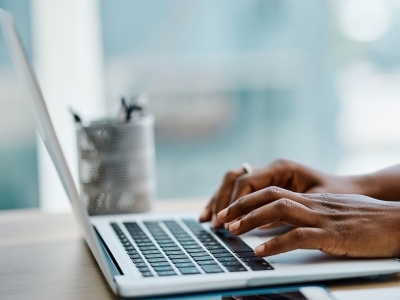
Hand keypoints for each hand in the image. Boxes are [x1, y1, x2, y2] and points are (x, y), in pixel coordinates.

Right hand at [200, 159, 361, 227]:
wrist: (347, 190)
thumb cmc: (333, 194)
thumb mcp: (312, 203)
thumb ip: (283, 210)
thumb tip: (256, 221)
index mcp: (281, 167)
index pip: (247, 181)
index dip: (234, 201)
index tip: (227, 220)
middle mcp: (270, 168)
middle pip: (234, 178)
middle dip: (221, 199)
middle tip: (214, 221)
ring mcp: (266, 175)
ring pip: (232, 182)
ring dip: (218, 199)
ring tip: (206, 219)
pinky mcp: (264, 185)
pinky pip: (239, 190)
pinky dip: (226, 201)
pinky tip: (216, 214)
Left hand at [217, 186, 399, 257]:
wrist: (397, 222)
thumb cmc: (365, 219)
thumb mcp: (331, 212)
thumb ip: (307, 213)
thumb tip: (281, 223)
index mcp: (310, 199)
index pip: (271, 191)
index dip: (247, 199)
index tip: (228, 210)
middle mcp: (312, 204)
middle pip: (268, 196)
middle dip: (240, 206)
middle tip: (220, 219)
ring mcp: (321, 218)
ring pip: (279, 211)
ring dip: (252, 221)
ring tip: (232, 231)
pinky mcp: (332, 235)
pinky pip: (299, 236)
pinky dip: (277, 243)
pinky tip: (260, 251)